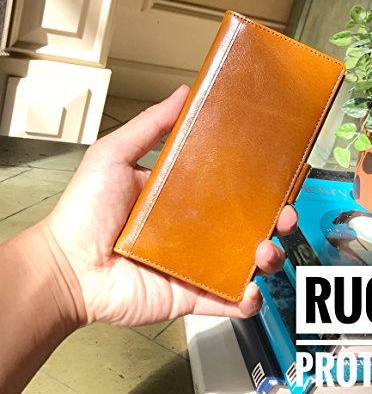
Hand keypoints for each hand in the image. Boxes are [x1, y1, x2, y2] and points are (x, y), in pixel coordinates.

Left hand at [44, 85, 296, 325]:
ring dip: (267, 258)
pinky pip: (226, 300)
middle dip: (277, 221)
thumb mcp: (114, 155)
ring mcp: (196, 264)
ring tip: (266, 250)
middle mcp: (197, 230)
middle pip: (250, 225)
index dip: (261, 184)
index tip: (280, 176)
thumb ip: (149, 125)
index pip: (233, 188)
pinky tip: (250, 291)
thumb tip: (182, 93)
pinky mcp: (190, 294)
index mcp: (186, 198)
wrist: (64, 266)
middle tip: (285, 214)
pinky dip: (245, 300)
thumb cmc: (83, 211)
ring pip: (246, 262)